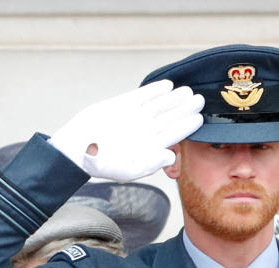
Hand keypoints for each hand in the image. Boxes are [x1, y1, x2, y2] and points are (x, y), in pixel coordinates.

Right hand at [49, 80, 203, 180]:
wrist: (78, 148)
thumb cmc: (102, 164)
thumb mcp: (129, 169)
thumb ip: (151, 163)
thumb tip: (170, 155)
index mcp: (149, 147)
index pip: (173, 135)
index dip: (186, 126)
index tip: (199, 118)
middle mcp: (145, 131)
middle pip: (169, 118)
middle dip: (185, 108)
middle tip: (200, 99)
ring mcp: (135, 117)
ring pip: (159, 105)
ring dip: (173, 98)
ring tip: (187, 91)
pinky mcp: (122, 105)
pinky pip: (142, 96)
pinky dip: (154, 90)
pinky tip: (167, 85)